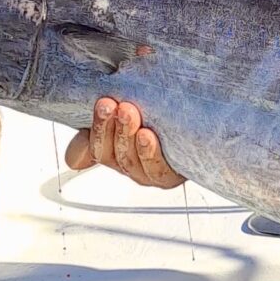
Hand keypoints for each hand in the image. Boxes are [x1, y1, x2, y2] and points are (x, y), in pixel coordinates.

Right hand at [62, 97, 184, 189]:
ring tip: (129, 112)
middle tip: (111, 104)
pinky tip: (147, 135)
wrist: (198, 124)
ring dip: (126, 135)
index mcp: (111, 149)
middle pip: (107, 153)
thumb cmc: (160, 115)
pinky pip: (155, 170)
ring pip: (129, 160)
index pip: (91, 147)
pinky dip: (149, 153)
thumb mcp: (128, 105)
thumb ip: (106, 108)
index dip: (94, 127)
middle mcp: (127, 163)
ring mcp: (147, 172)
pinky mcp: (170, 177)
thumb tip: (81, 122)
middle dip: (107, 126)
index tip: (102, 103)